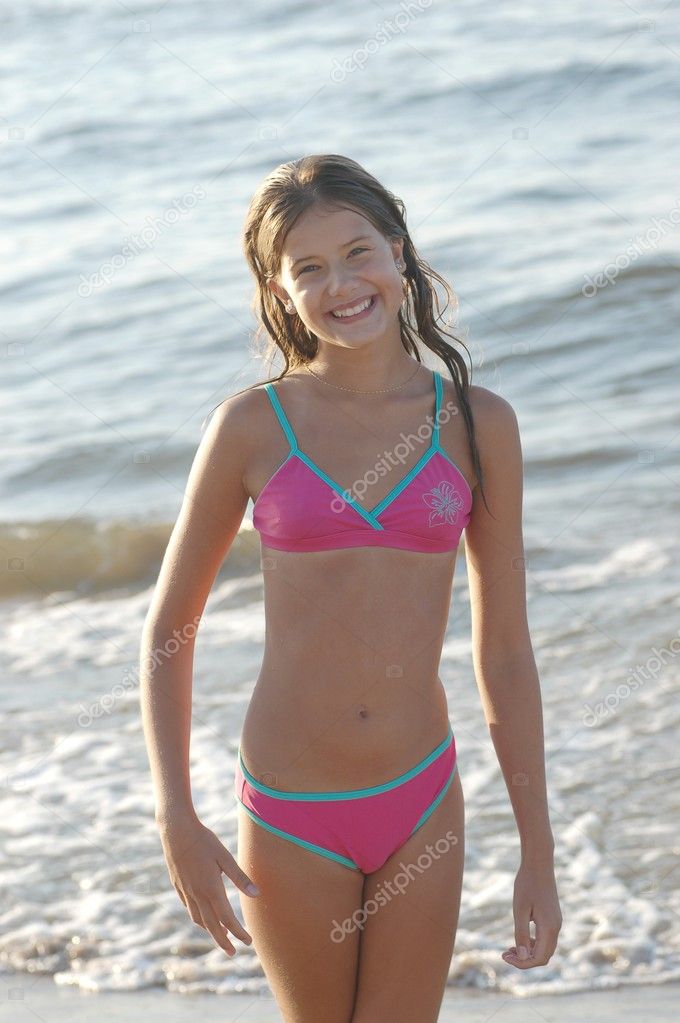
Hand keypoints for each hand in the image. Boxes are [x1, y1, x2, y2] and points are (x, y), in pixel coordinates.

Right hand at [157, 811, 260, 956]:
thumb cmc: (204, 841)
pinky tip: (202, 918)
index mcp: (211, 888)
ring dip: (210, 931)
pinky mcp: (178, 886)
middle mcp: (197, 894)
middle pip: (212, 925)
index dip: (238, 932)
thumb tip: (257, 895)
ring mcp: (186, 891)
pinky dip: (198, 919)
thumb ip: (240, 877)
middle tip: (233, 952)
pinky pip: (189, 909)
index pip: (227, 918)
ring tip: (220, 937)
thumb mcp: (225, 857)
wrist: (176, 831)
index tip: (248, 941)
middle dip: (223, 941)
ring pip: (198, 919)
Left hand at [502, 859, 561, 968]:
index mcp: (549, 928)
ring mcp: (556, 922)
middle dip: (524, 960)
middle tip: (505, 954)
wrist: (539, 863)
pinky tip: (520, 937)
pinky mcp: (553, 916)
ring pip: (545, 948)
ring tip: (509, 948)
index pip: (539, 958)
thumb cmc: (527, 884)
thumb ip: (521, 934)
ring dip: (528, 952)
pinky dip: (533, 943)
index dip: (522, 963)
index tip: (504, 957)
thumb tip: (523, 958)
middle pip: (543, 956)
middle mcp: (556, 927)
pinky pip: (545, 938)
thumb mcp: (520, 910)